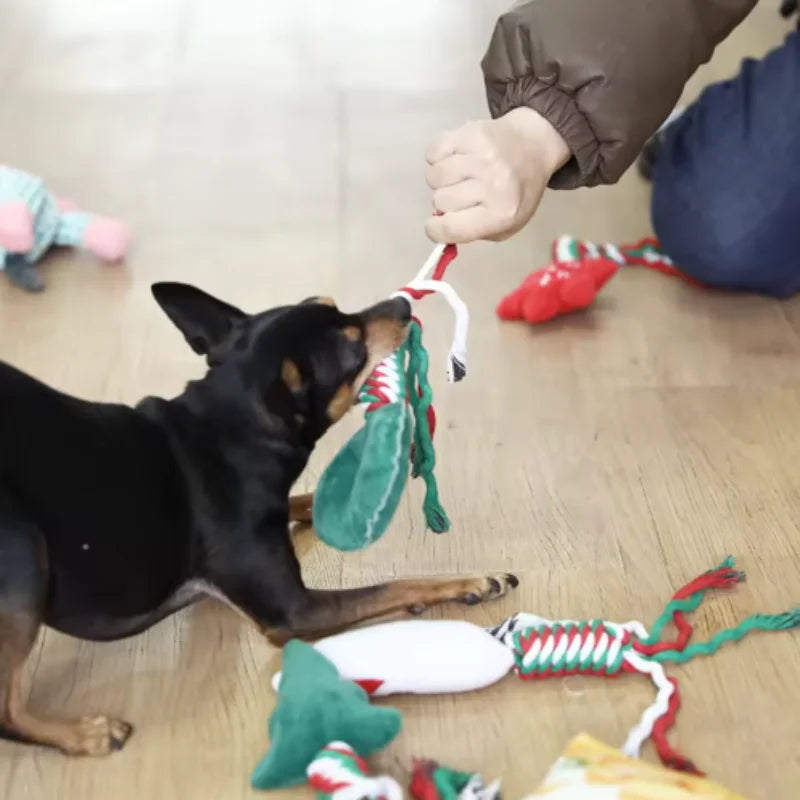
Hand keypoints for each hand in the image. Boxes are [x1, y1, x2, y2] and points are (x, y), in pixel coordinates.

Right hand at [424, 107, 569, 243]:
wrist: (532, 146)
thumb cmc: (518, 192)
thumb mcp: (505, 226)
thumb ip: (472, 232)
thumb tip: (439, 226)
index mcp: (502, 213)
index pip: (451, 228)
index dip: (435, 229)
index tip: (434, 225)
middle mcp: (493, 184)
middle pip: (440, 201)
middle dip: (445, 201)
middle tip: (461, 193)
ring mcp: (482, 155)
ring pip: (434, 176)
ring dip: (441, 179)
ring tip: (459, 175)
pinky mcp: (471, 133)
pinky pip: (434, 151)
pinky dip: (438, 157)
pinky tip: (454, 158)